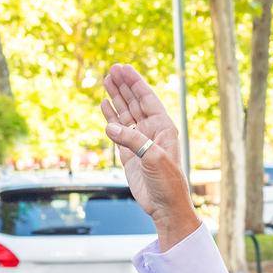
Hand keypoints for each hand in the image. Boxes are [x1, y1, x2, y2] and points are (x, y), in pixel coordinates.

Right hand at [99, 64, 196, 245]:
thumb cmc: (167, 182)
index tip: (123, 68)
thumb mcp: (153, 159)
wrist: (164, 205)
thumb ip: (132, 141)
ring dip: (116, 97)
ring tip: (106, 80)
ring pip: (126, 113)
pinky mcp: (129, 153)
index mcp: (164, 128)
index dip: (135, 83)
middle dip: (124, 85)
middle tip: (111, 69)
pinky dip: (111, 116)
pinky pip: (118, 129)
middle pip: (135, 102)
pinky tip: (105, 103)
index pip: (147, 99)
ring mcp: (140, 141)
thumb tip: (109, 127)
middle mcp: (152, 131)